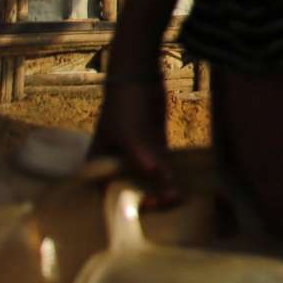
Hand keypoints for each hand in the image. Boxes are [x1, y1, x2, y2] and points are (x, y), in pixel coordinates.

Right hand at [91, 68, 181, 202]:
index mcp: (99, 164)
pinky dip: (170, 178)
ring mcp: (135, 156)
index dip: (127, 205)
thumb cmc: (124, 104)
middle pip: (131, 191)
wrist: (140, 77)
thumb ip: (142, 156)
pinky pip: (162, 169)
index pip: (110, 194)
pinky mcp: (153, 148)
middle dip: (150, 198)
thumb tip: (157, 176)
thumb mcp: (130, 133)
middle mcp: (115, 164)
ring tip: (180, 197)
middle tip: (169, 200)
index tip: (149, 204)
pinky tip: (183, 187)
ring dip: (163, 190)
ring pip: (149, 181)